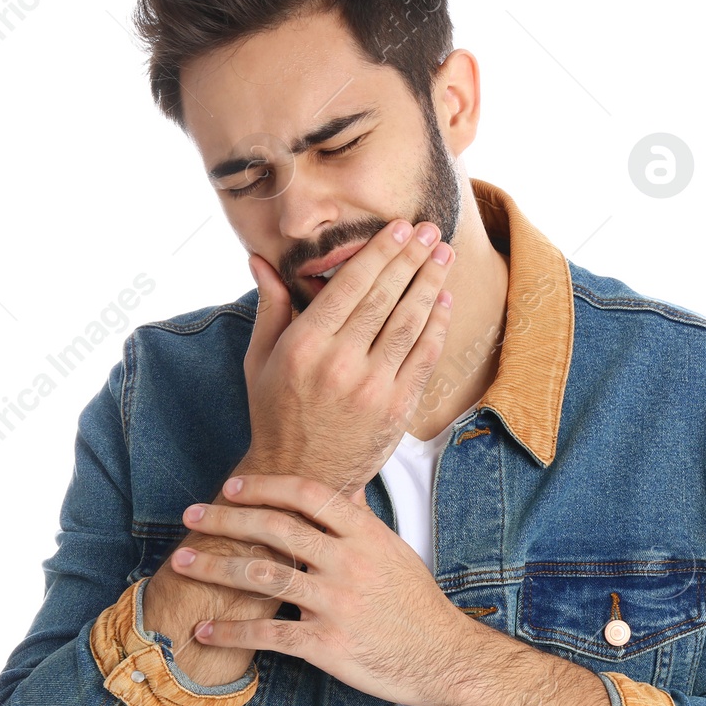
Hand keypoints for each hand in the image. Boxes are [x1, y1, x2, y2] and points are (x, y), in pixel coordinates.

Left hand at [165, 473, 477, 705]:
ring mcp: (336, 603)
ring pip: (262, 577)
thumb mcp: (394, 551)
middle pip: (274, 528)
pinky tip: (205, 630)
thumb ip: (361, 521)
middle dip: (225, 519)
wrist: (441, 656)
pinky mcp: (326, 644)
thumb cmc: (416, 604)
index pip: (307, 495)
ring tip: (182, 563)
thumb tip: (342, 487)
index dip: (264, 486)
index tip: (231, 488)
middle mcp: (347, 562)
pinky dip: (231, 632)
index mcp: (364, 534)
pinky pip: (268, 634)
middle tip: (191, 516)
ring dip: (214, 568)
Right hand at [242, 218, 453, 501]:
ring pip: (409, 322)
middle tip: (431, 230)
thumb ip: (269, 306)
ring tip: (444, 254)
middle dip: (411, 258)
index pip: (350, 285)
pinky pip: (424, 357)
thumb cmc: (276, 413)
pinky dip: (437, 324)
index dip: (379, 252)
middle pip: (385, 297)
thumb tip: (260, 259)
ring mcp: (373, 387)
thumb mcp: (260, 359)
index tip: (399, 227)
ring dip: (431, 283)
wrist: (301, 477)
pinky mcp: (397, 409)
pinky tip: (445, 299)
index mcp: (304, 345)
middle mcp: (339, 363)